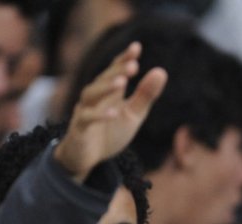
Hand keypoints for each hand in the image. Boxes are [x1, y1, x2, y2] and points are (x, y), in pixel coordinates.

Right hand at [54, 41, 166, 182]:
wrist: (87, 158)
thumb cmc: (110, 133)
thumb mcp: (133, 115)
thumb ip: (145, 95)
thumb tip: (161, 71)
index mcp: (109, 93)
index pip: (115, 71)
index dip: (124, 59)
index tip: (136, 46)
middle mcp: (95, 98)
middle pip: (103, 80)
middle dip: (117, 71)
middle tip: (133, 65)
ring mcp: (84, 111)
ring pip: (91, 95)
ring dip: (106, 88)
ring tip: (122, 82)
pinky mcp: (79, 129)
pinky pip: (87, 119)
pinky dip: (99, 115)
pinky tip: (113, 112)